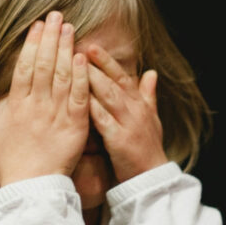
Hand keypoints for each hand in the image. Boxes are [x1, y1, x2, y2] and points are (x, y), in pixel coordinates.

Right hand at [0, 11, 90, 186]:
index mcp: (15, 107)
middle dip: (51, 38)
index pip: (24, 68)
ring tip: (71, 28)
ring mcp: (55, 116)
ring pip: (62, 76)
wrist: (31, 190)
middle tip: (57, 16)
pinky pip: (79, 97)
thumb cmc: (7, 165)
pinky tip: (83, 57)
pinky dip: (81, 77)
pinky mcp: (74, 127)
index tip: (37, 25)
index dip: (31, 44)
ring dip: (67, 50)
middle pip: (44, 65)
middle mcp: (35, 107)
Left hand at [86, 44, 167, 182]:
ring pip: (108, 96)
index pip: (121, 76)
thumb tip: (151, 72)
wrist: (151, 179)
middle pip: (112, 81)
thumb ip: (148, 94)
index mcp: (139, 103)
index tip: (91, 45)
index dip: (106, 61)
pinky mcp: (119, 140)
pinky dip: (91, 108)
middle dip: (94, 64)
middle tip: (76, 48)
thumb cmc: (148, 148)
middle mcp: (134, 109)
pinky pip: (103, 120)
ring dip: (91, 79)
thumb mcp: (152, 118)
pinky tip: (77, 98)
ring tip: (73, 65)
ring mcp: (128, 123)